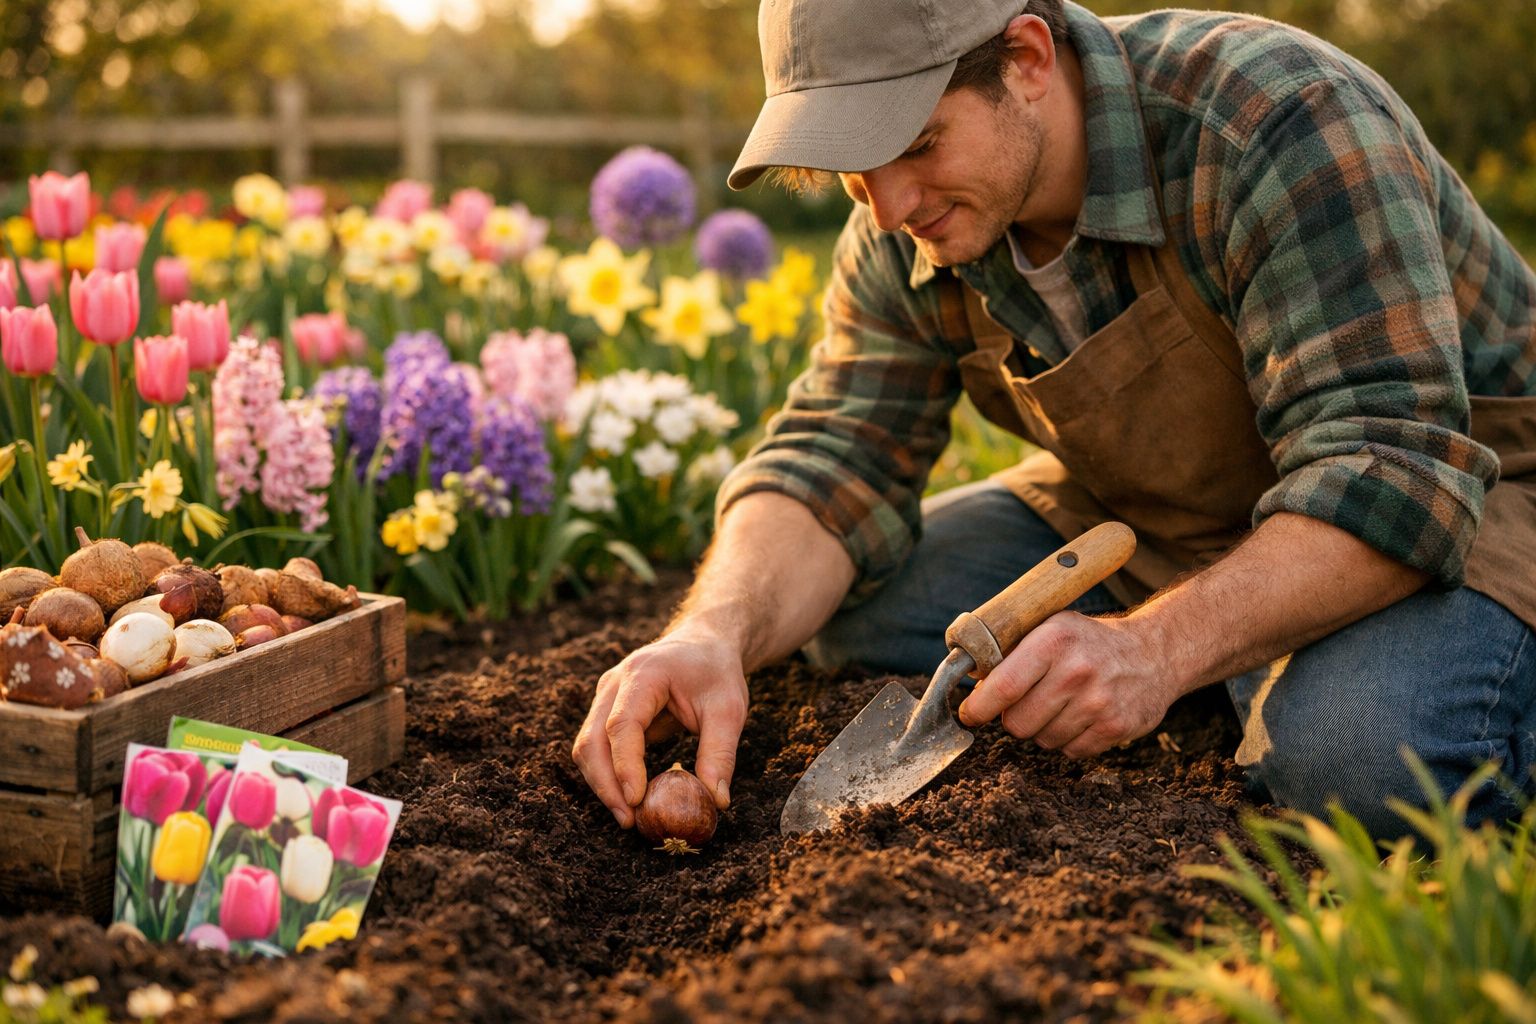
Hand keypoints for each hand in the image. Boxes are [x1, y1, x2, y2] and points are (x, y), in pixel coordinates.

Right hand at [571, 624, 747, 827]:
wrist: (704, 643)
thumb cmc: (717, 672)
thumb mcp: (729, 709)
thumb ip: (720, 753)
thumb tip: (716, 802)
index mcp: (644, 674)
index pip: (622, 724)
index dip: (625, 765)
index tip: (636, 800)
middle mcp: (614, 683)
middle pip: (592, 739)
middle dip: (605, 784)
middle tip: (629, 820)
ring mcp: (605, 696)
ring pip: (587, 746)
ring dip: (602, 784)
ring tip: (629, 816)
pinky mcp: (606, 710)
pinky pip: (596, 747)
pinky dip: (607, 775)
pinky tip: (628, 799)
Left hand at [955, 611, 1178, 757]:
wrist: (1154, 653)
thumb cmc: (1088, 642)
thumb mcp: (1051, 628)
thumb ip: (1011, 651)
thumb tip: (968, 681)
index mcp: (1053, 640)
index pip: (1003, 686)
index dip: (978, 707)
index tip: (968, 715)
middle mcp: (1076, 670)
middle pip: (1018, 723)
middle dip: (1014, 718)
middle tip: (1028, 703)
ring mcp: (1099, 702)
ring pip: (1042, 740)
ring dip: (1044, 729)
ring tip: (1062, 705)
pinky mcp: (1116, 727)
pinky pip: (1070, 752)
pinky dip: (1069, 740)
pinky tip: (1082, 716)